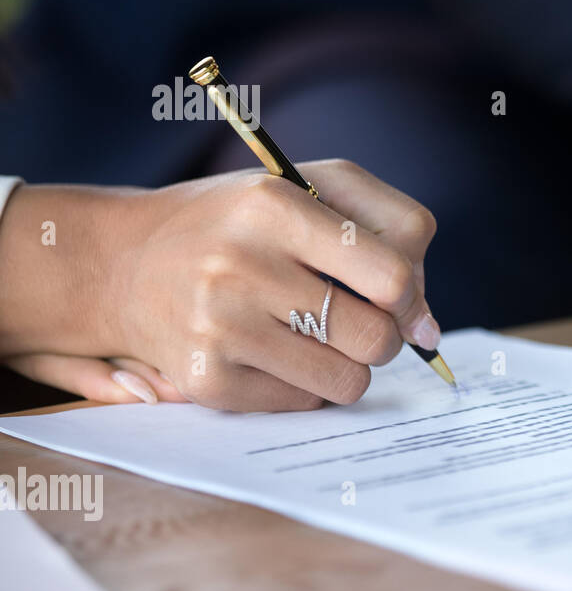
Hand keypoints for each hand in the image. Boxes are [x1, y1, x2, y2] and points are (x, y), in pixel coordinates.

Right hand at [0, 159, 439, 410]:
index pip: (392, 274)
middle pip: (377, 336)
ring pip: (348, 381)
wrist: (123, 262)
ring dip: (346, 364)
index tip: (396, 294)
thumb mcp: (314, 187)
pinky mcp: (205, 379)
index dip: (411, 293)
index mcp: (273, 204)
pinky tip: (269, 351)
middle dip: (381, 334)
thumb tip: (428, 330)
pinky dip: (303, 385)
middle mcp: (240, 264)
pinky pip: (304, 404)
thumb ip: (392, 234)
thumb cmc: (242, 222)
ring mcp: (218, 326)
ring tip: (312, 333)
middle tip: (350, 315)